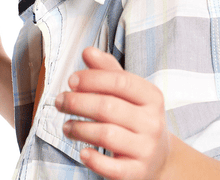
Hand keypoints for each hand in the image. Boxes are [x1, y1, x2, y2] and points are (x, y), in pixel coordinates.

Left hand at [55, 47, 171, 179]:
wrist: (159, 157)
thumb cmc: (136, 116)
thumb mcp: (128, 92)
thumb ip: (107, 70)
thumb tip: (87, 51)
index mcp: (151, 96)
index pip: (120, 81)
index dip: (92, 79)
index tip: (71, 80)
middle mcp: (152, 122)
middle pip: (108, 107)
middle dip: (78, 102)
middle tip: (60, 101)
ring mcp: (146, 149)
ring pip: (106, 135)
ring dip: (79, 128)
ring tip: (66, 126)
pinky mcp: (137, 173)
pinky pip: (112, 168)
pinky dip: (93, 159)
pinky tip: (82, 151)